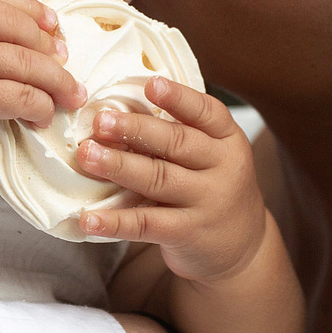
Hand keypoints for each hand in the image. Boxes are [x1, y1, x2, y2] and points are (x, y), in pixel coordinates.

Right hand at [0, 0, 83, 165]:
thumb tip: (19, 43)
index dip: (29, 9)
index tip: (51, 24)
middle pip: (16, 27)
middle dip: (49, 45)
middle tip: (65, 62)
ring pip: (26, 62)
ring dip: (57, 81)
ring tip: (70, 95)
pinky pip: (21, 96)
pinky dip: (41, 106)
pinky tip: (42, 116)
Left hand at [74, 77, 274, 283]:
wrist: (243, 247)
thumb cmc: (214, 188)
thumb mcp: (214, 155)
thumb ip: (182, 133)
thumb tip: (123, 109)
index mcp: (228, 140)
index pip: (207, 112)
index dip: (178, 97)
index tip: (150, 84)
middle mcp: (223, 168)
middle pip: (177, 143)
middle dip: (135, 130)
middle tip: (100, 121)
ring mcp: (207, 203)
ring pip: (159, 179)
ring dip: (119, 167)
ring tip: (88, 156)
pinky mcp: (188, 234)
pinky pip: (147, 224)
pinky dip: (116, 221)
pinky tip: (90, 218)